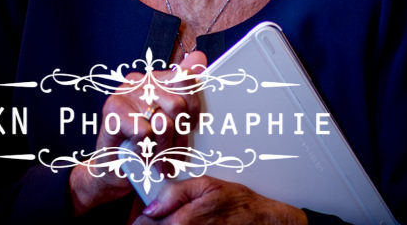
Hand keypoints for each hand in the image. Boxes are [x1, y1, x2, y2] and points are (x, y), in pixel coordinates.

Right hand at [70, 50, 205, 214]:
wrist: (111, 167)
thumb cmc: (143, 143)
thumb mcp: (170, 118)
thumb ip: (184, 89)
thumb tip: (199, 56)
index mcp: (155, 78)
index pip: (186, 81)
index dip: (193, 109)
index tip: (189, 127)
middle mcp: (140, 80)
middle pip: (178, 104)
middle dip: (180, 136)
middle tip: (175, 153)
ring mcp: (124, 93)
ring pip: (163, 121)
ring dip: (164, 148)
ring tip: (160, 159)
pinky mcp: (112, 110)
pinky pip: (144, 132)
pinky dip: (145, 149)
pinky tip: (140, 154)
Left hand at [134, 177, 307, 224]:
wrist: (263, 223)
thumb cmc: (239, 204)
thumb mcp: (207, 185)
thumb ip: (176, 193)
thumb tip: (152, 204)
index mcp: (183, 221)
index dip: (143, 219)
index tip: (147, 215)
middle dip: (155, 224)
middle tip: (166, 217)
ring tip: (185, 221)